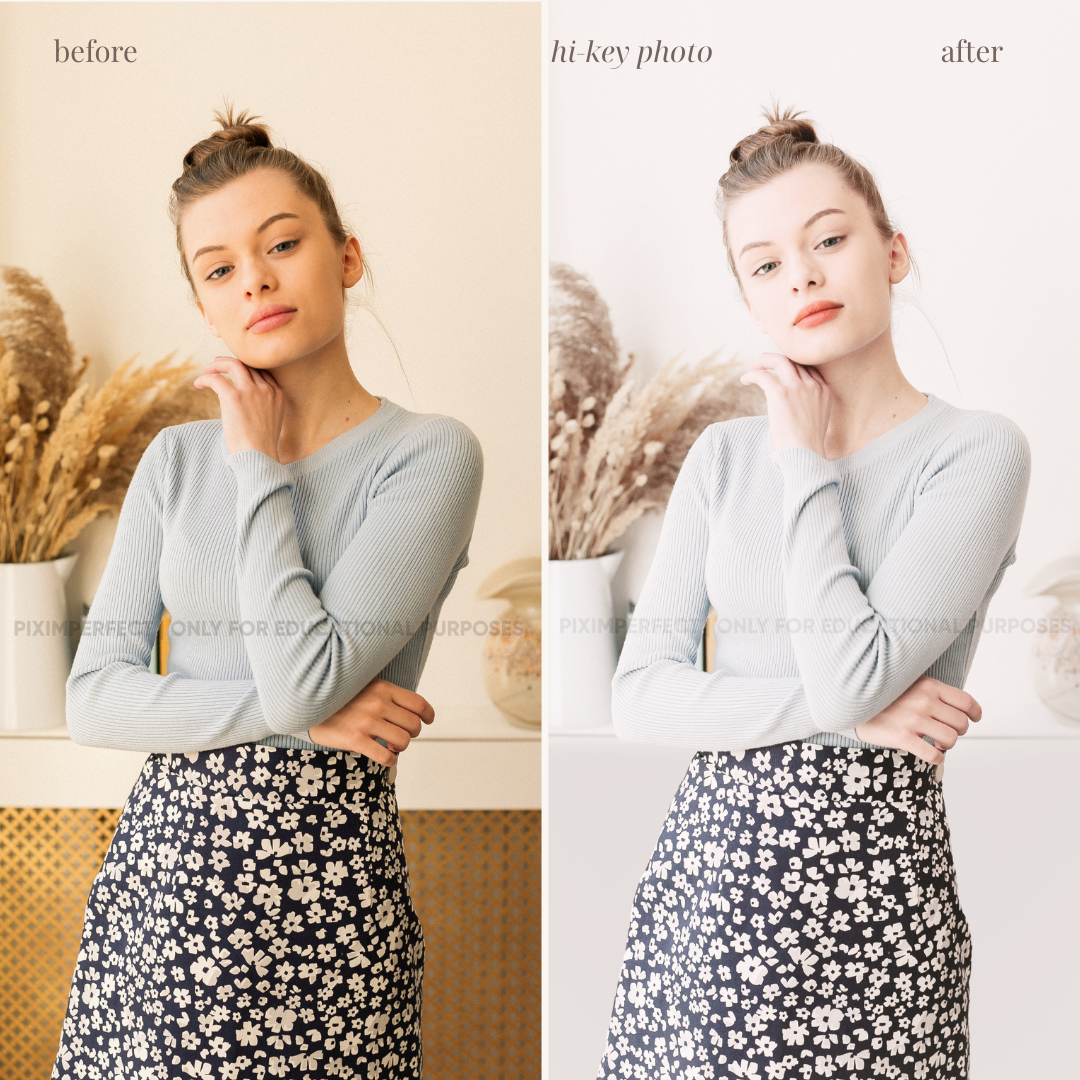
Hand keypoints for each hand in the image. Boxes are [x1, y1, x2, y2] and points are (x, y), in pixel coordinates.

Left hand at [193, 356, 283, 458]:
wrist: (259, 458)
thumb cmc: (261, 447)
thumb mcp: (270, 422)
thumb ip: (262, 407)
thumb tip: (240, 403)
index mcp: (278, 395)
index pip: (261, 372)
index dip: (246, 369)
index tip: (234, 373)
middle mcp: (267, 389)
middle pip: (248, 365)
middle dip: (230, 363)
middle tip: (216, 365)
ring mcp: (251, 392)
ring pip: (233, 365)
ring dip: (217, 365)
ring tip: (206, 371)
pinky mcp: (234, 397)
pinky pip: (216, 379)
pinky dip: (205, 379)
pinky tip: (198, 384)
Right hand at [307, 677, 434, 766]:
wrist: (307, 705)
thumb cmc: (340, 698)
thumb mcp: (365, 686)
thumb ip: (386, 695)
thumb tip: (411, 712)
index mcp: (383, 688)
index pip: (417, 703)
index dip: (427, 715)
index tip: (428, 720)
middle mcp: (377, 703)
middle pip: (413, 725)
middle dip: (413, 733)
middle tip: (403, 735)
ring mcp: (366, 722)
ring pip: (403, 741)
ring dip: (401, 746)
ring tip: (392, 745)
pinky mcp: (355, 740)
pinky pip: (386, 756)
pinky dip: (390, 760)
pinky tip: (385, 756)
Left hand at [739, 352, 831, 456]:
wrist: (805, 454)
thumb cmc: (807, 445)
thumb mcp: (815, 419)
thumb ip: (808, 404)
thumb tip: (789, 403)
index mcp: (824, 390)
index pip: (808, 368)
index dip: (793, 365)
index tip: (780, 369)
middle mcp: (813, 385)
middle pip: (794, 361)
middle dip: (776, 359)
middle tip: (762, 362)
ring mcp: (798, 388)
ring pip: (780, 361)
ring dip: (763, 362)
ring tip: (752, 368)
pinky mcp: (781, 394)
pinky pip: (763, 375)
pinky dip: (752, 374)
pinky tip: (745, 380)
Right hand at [854, 675, 981, 764]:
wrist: (852, 703)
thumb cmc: (883, 696)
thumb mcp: (909, 684)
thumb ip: (932, 692)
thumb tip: (959, 710)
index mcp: (928, 685)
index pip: (965, 701)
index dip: (975, 713)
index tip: (974, 718)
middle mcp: (923, 701)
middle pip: (961, 723)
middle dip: (959, 731)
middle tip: (947, 731)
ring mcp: (913, 720)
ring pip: (950, 739)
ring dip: (947, 744)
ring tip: (937, 742)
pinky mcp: (902, 737)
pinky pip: (934, 755)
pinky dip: (937, 757)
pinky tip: (930, 752)